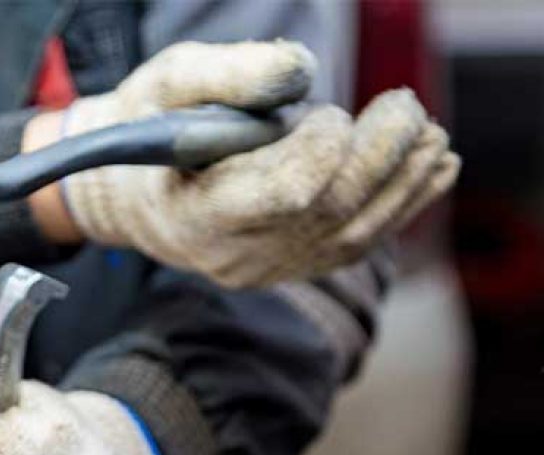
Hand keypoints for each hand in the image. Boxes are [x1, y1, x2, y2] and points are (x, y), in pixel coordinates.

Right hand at [44, 41, 458, 285]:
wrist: (135, 194)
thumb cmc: (149, 129)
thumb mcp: (168, 84)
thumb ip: (228, 74)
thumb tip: (300, 70)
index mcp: (197, 214)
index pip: (285, 196)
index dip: (323, 152)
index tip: (326, 112)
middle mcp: (235, 255)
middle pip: (329, 212)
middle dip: (381, 155)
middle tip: (403, 106)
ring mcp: (267, 269)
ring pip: (354, 235)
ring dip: (405, 181)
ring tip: (430, 134)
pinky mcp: (291, 267)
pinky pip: (357, 245)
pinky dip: (404, 205)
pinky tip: (434, 169)